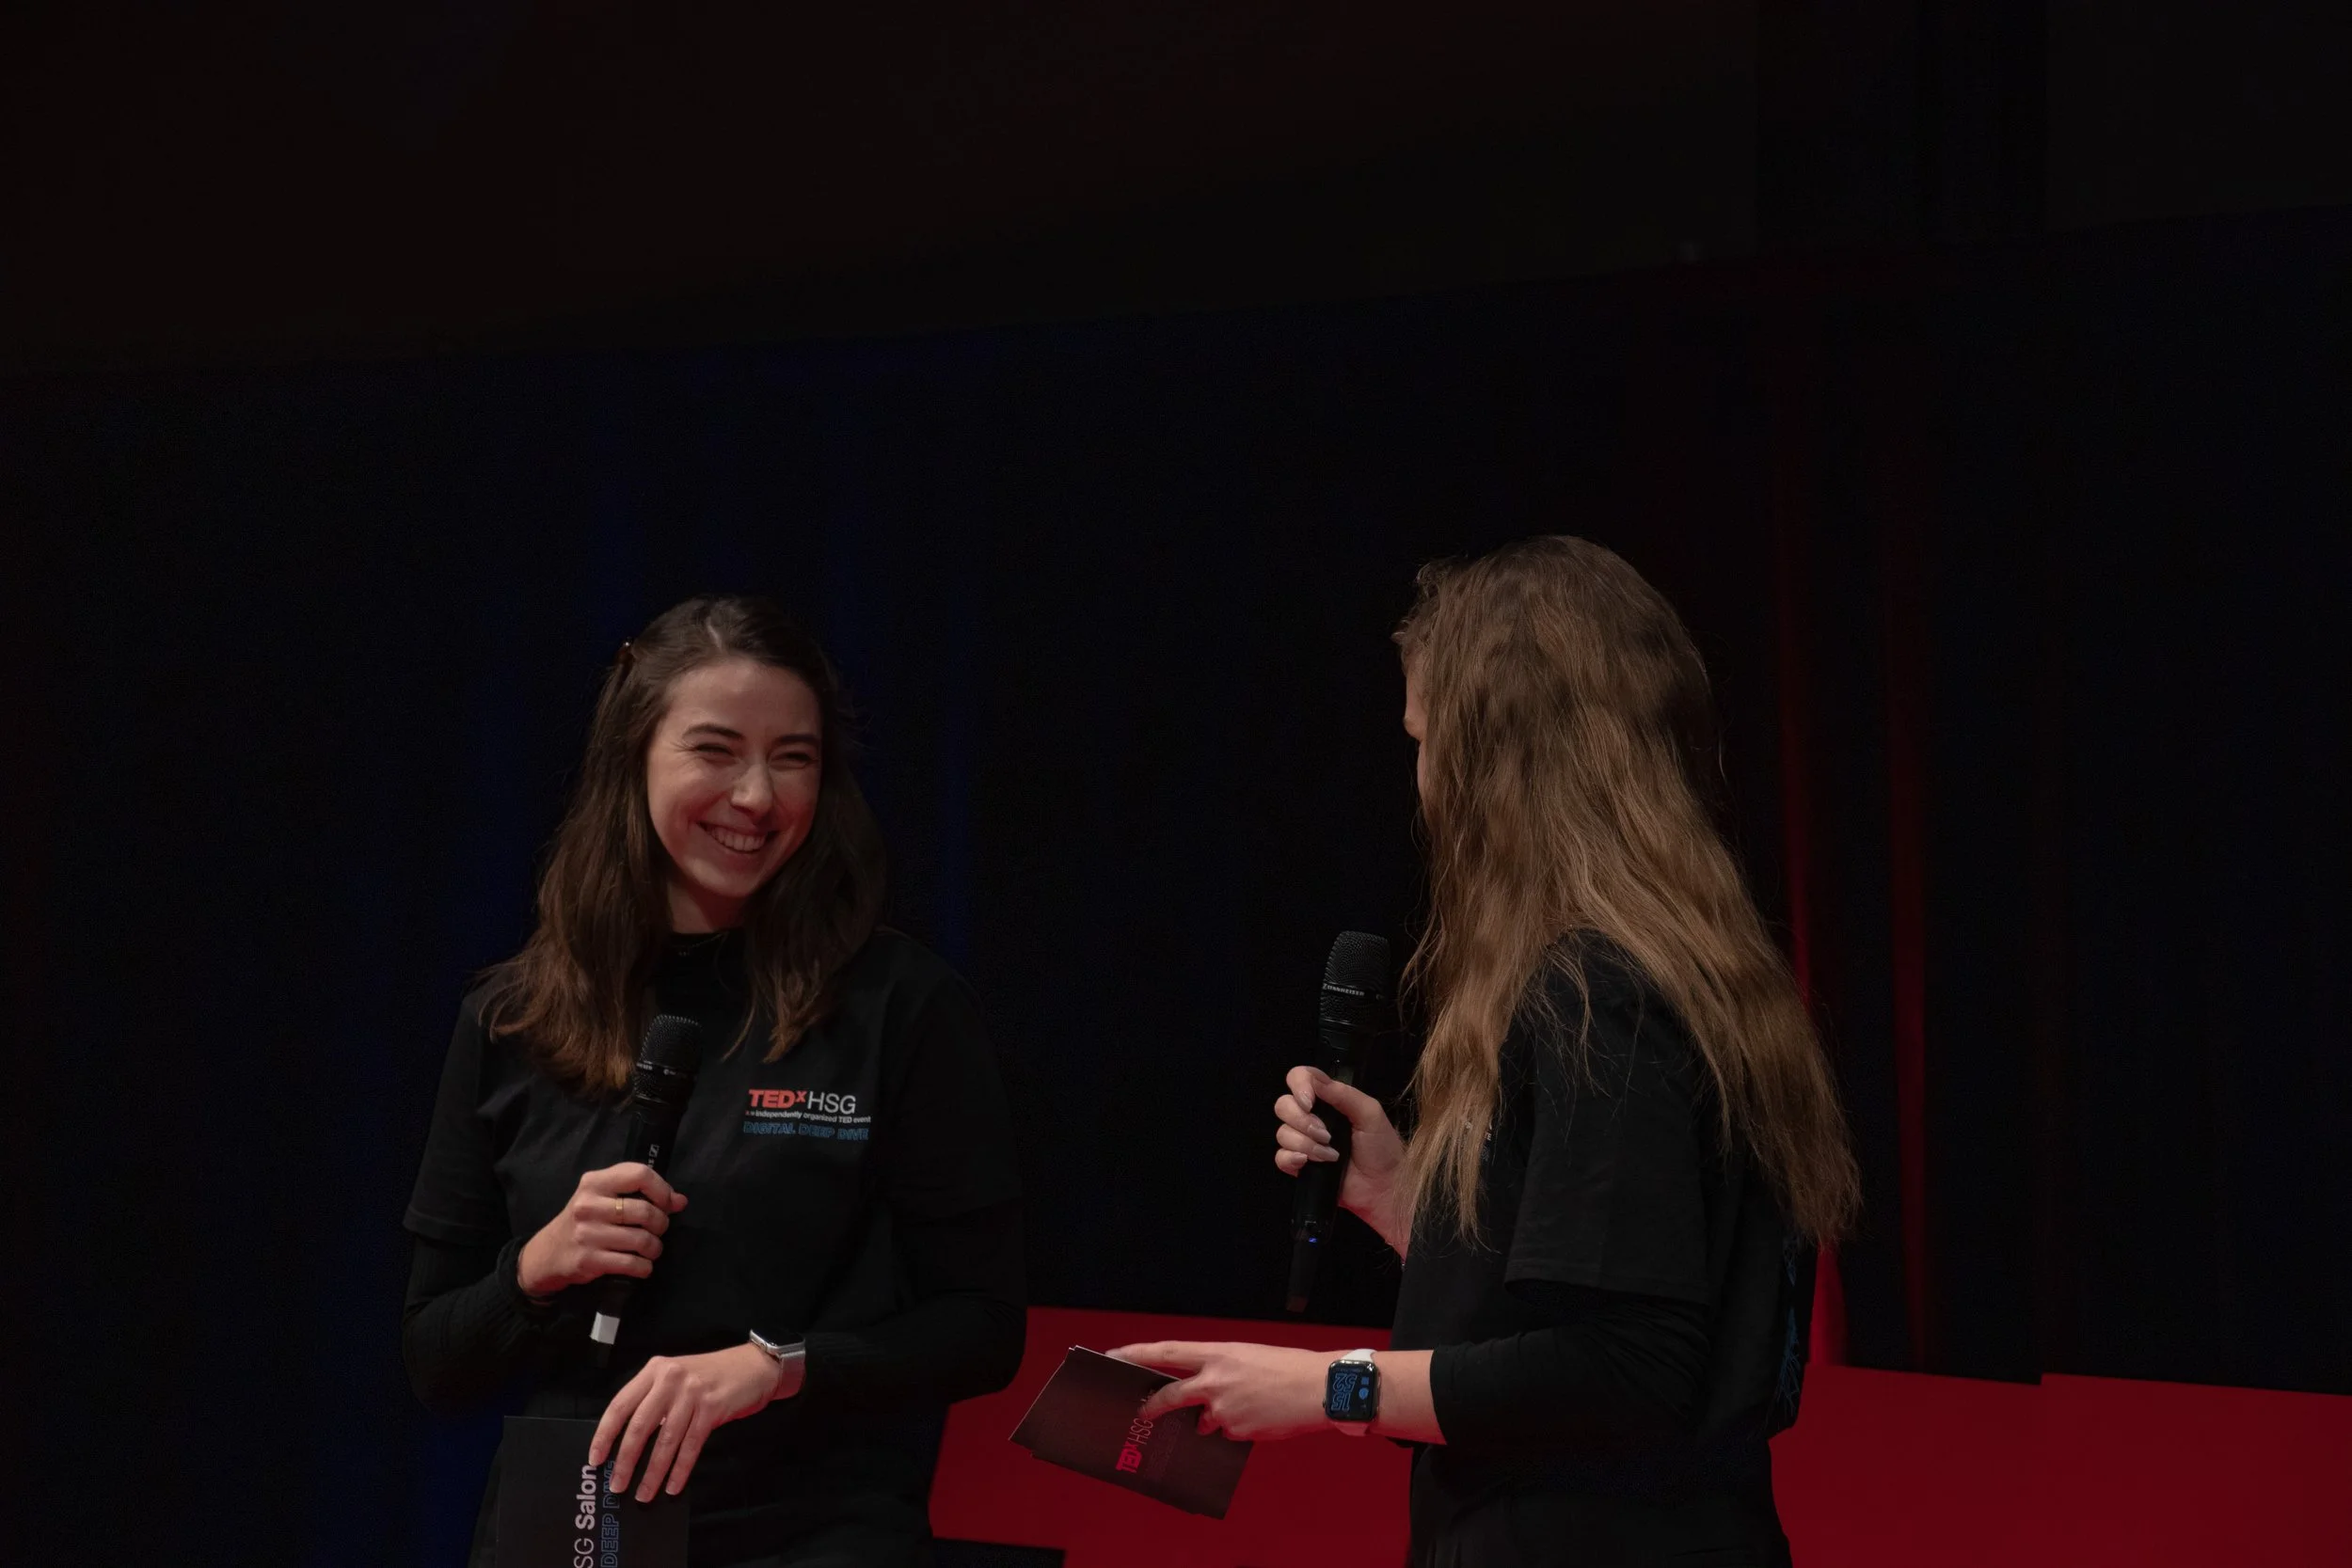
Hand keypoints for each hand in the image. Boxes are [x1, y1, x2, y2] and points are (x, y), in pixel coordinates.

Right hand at [516, 1162, 688, 1299]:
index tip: (669, 1203)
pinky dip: (644, 1267)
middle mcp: (589, 1205)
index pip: (639, 1174)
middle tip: (658, 1230)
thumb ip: (638, 1193)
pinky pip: (632, 1264)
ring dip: (655, 1248)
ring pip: (643, 1240)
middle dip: (661, 1224)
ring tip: (651, 1249)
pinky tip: (641, 1264)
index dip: (662, 1189)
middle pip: (646, 1211)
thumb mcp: (602, 1197)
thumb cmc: (583, 1221)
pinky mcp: (589, 1260)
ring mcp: (588, 1234)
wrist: (546, 1254)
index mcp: (595, 1182)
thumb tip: (680, 1201)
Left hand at [590, 1343, 783, 1499]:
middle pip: (640, 1426)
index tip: (596, 1459)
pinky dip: (680, 1470)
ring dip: (652, 1472)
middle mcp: (670, 1379)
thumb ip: (653, 1400)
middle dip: (626, 1461)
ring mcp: (692, 1393)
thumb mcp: (676, 1377)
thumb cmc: (711, 1375)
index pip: (620, 1405)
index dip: (605, 1435)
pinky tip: (673, 1485)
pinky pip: (691, 1446)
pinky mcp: (712, 1408)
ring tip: (643, 1493)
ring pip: (665, 1440)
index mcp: (654, 1370)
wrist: (753, 1366)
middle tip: (617, 1484)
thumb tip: (628, 1443)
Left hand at [1109, 1341, 1332, 1441]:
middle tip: (1143, 1411)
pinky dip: (1240, 1428)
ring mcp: (1224, 1409)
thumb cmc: (1290, 1368)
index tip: (1115, 1355)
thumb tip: (1205, 1398)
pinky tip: (1262, 1417)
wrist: (1320, 1389)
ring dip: (1217, 1418)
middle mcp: (1215, 1380)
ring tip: (1252, 1405)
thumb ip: (1221, 1373)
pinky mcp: (1237, 1431)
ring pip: (1205, 1420)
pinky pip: (1229, 1434)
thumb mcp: (1250, 1357)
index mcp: (1219, 1353)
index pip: (1168, 1351)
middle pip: (1170, 1394)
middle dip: (1154, 1406)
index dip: (1138, 1353)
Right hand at [1273, 1067, 1408, 1252]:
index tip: (1309, 1102)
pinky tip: (1309, 1163)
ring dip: (1307, 1144)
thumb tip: (1313, 1079)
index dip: (1298, 1086)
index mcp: (1329, 1100)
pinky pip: (1280, 1157)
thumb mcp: (1370, 1113)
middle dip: (1303, 1121)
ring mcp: (1304, 1142)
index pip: (1299, 1078)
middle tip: (1327, 1135)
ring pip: (1283, 1132)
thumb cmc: (1382, 1148)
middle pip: (1284, 1105)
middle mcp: (1312, 1117)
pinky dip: (1292, 1158)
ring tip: (1331, 1156)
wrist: (1383, 1187)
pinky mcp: (1299, 1166)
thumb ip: (1343, 1093)